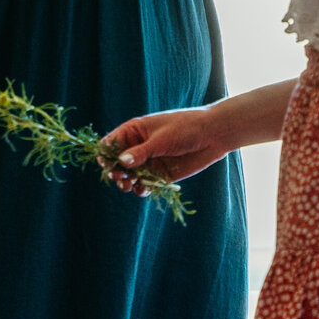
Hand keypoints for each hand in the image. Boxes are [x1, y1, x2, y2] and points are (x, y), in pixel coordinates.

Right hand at [98, 106, 229, 192]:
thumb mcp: (161, 139)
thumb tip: (121, 162)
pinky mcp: (160, 175)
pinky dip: (141, 189)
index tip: (107, 164)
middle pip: (117, 163)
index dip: (106, 154)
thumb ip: (141, 152)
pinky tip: (143, 190)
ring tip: (128, 186)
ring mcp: (149, 162)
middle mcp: (139, 147)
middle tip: (119, 178)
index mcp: (134, 131)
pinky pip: (145, 185)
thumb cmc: (186, 128)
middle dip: (115, 172)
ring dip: (126, 183)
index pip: (111, 143)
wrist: (213, 135)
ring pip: (130, 176)